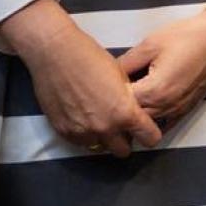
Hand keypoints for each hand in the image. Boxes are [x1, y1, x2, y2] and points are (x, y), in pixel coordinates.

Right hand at [1, 0, 162, 156]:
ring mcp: (83, 132)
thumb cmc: (90, 58)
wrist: (55, 53)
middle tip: (121, 126)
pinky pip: (80, 142)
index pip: (150, 139)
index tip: (145, 128)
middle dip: (125, 140)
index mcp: (125, 113)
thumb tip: (134, 111)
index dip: (150, 133)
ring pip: (100, 148)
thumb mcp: (122, 77)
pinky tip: (82, 116)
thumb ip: (130, 100)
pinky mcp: (63, 131)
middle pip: (123, 151)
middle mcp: (105, 128)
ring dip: (103, 138)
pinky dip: (84, 134)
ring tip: (98, 119)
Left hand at [117, 6, 205, 127]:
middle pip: (133, 118)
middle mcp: (165, 107)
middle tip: (108, 96)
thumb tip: (109, 75)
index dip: (108, 95)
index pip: (120, 103)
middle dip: (120, 108)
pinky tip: (143, 113)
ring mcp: (177, 111)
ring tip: (123, 103)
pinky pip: (164, 125)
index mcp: (153, 91)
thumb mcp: (149, 45)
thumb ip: (126, 63)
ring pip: (147, 124)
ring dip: (135, 117)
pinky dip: (152, 122)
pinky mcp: (186, 110)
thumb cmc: (186, 36)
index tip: (102, 85)